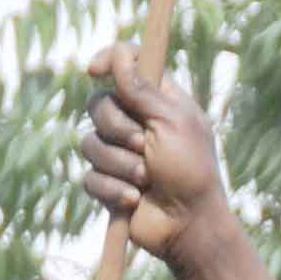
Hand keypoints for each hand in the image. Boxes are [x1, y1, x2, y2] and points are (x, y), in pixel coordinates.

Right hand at [82, 43, 230, 264]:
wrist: (188, 225)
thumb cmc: (191, 171)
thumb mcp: (171, 122)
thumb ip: (142, 89)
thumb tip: (119, 54)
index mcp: (157, 99)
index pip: (126, 65)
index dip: (109, 61)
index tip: (94, 69)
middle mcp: (135, 122)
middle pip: (99, 105)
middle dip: (117, 127)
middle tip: (143, 145)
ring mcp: (119, 154)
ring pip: (90, 143)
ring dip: (119, 164)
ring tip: (145, 179)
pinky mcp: (107, 184)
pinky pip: (89, 178)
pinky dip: (112, 189)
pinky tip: (134, 201)